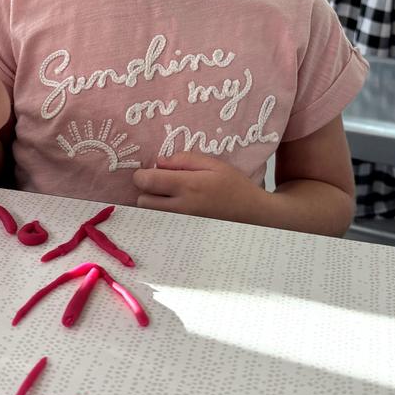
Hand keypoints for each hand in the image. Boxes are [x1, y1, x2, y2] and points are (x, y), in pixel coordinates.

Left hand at [132, 151, 266, 221]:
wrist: (253, 215)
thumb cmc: (234, 186)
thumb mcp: (214, 164)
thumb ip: (185, 160)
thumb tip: (159, 162)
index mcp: (188, 186)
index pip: (147, 181)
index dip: (141, 174)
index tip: (149, 171)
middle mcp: (181, 207)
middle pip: (142, 200)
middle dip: (146, 190)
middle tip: (161, 183)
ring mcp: (181, 224)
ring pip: (149, 215)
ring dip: (152, 203)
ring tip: (168, 196)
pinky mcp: (183, 234)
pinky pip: (160, 224)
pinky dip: (160, 216)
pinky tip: (174, 208)